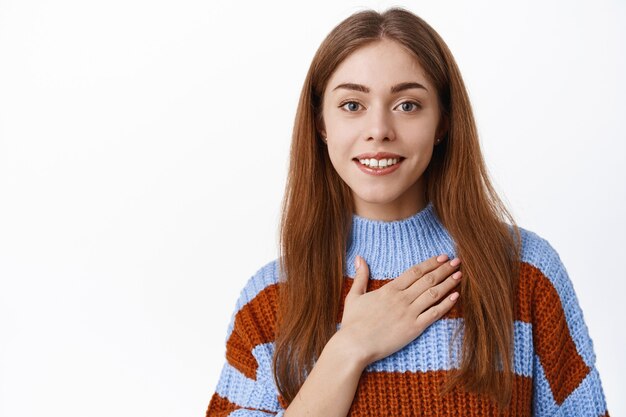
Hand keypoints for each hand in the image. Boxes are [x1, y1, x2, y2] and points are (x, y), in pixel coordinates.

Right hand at [337, 254, 461, 366]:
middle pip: (428, 279)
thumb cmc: (353, 322)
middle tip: (457, 261)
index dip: (430, 263)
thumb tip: (360, 258)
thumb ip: (361, 276)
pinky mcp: (414, 328)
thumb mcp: (354, 295)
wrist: (355, 345)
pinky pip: (434, 314)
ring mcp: (409, 313)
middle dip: (444, 269)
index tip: (442, 257)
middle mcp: (402, 298)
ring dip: (448, 283)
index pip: (415, 272)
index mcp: (389, 289)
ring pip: (433, 294)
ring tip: (459, 275)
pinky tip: (455, 297)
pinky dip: (446, 304)